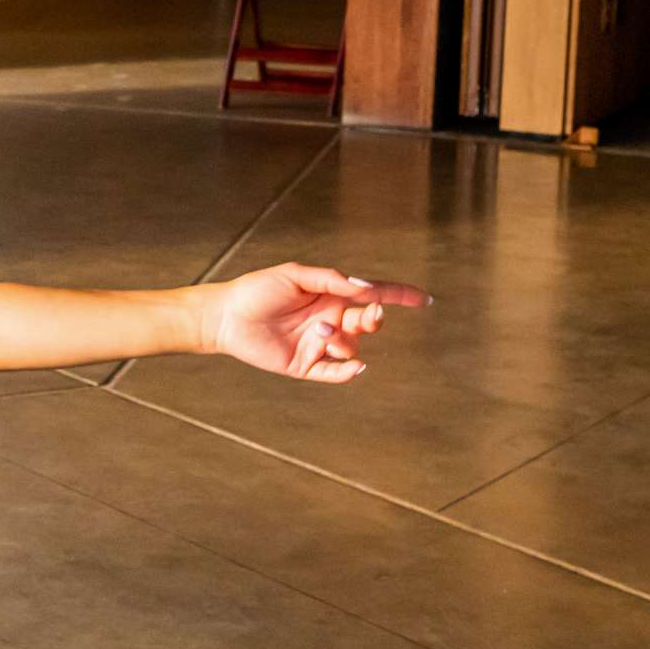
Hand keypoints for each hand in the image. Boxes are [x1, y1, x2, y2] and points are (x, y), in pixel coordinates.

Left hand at [200, 263, 430, 383]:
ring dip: (344, 340)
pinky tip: (355, 368)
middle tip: (370, 315)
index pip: (373, 296)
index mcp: (331, 296)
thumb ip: (332, 280)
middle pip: (368, 323)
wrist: (225, 316)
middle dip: (375, 320)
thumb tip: (367, 287)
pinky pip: (334, 372)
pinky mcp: (305, 365)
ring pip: (352, 348)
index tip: (424, 300)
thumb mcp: (296, 276)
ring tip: (320, 331)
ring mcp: (319, 344)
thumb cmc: (258, 290)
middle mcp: (330, 319)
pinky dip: (347, 371)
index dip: (399, 296)